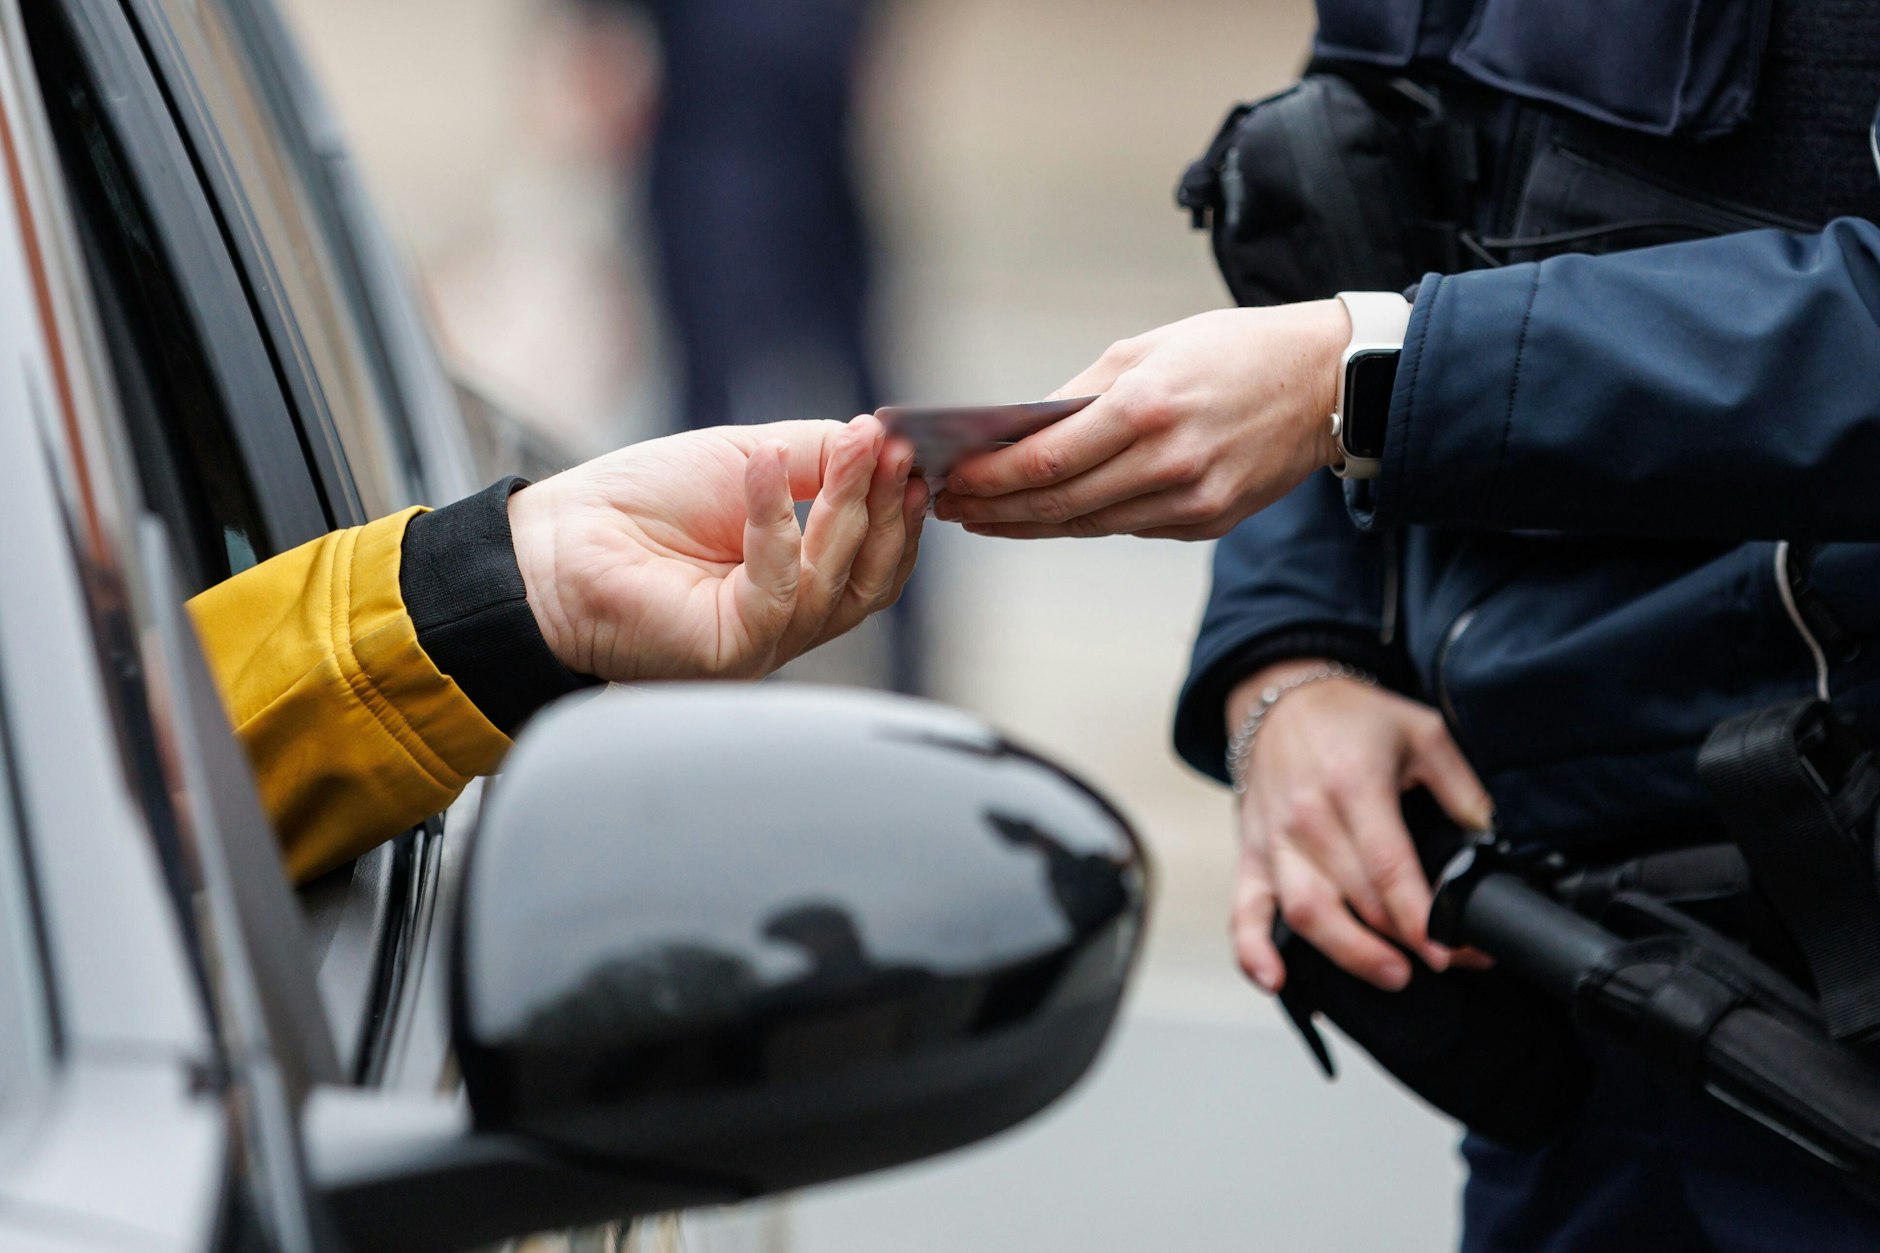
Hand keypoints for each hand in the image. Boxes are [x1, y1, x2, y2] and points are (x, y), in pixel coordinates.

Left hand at [508, 416, 925, 682]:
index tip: (910, 449)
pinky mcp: (733, 648)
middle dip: (888, 509)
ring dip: (849, 505)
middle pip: (871, 577)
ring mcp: (765, 641)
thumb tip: (878, 442)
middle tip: (896, 450)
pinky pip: (777, 588)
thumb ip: (815, 457)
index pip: (874, 558)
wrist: (557, 543)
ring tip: (855, 446)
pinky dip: (777, 519)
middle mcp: (789, 620)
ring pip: (835, 582)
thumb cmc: (639, 505)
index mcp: (799, 581)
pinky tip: (766, 467)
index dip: (899, 508)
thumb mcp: (745, 461)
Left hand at [931, 301, 1348, 539]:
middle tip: (953, 508)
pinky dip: (1084, 521)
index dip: (990, 477)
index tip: (953, 479)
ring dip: (1029, 524)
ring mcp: (1190, 501)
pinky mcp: (1207, 523)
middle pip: (1058, 503)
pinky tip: (1049, 514)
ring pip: (1088, 526)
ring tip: (986, 517)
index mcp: (1147, 408)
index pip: (1046, 459)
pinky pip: (1129, 528)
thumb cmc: (1234, 351)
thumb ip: (1082, 391)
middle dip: (995, 509)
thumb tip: (1022, 430)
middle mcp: (1168, 463)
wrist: (1326, 383)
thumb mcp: (1150, 348)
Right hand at [1228, 660, 1494, 994]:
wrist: (1280, 697)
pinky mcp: (1251, 856)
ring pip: (1306, 912)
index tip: (1451, 948)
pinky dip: (1252, 950)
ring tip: (1391, 974)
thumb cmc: (1354, 718)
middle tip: (1449, 962)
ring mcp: (1274, 841)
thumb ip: (1463, 787)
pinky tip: (1275, 980)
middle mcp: (1307, 818)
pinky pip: (1243, 911)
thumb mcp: (1423, 733)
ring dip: (1348, 952)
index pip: (1387, 867)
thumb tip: (1496, 841)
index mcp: (1352, 785)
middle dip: (1406, 941)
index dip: (1420, 917)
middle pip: (1356, 898)